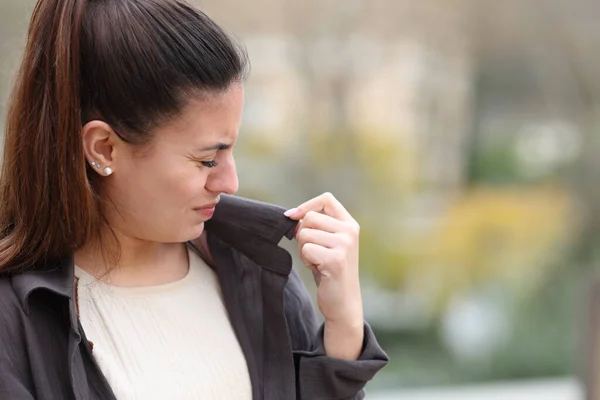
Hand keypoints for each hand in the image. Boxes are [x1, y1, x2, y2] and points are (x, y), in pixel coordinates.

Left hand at [285, 192, 363, 359]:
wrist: (343, 302)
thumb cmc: (330, 270)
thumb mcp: (327, 242)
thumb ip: (316, 226)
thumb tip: (291, 215)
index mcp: (349, 224)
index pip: (326, 199)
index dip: (306, 206)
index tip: (292, 216)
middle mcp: (350, 231)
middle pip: (310, 217)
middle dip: (302, 234)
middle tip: (313, 251)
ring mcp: (344, 245)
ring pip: (305, 233)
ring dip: (303, 249)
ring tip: (317, 261)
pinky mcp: (336, 259)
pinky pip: (306, 249)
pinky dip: (306, 260)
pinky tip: (318, 269)